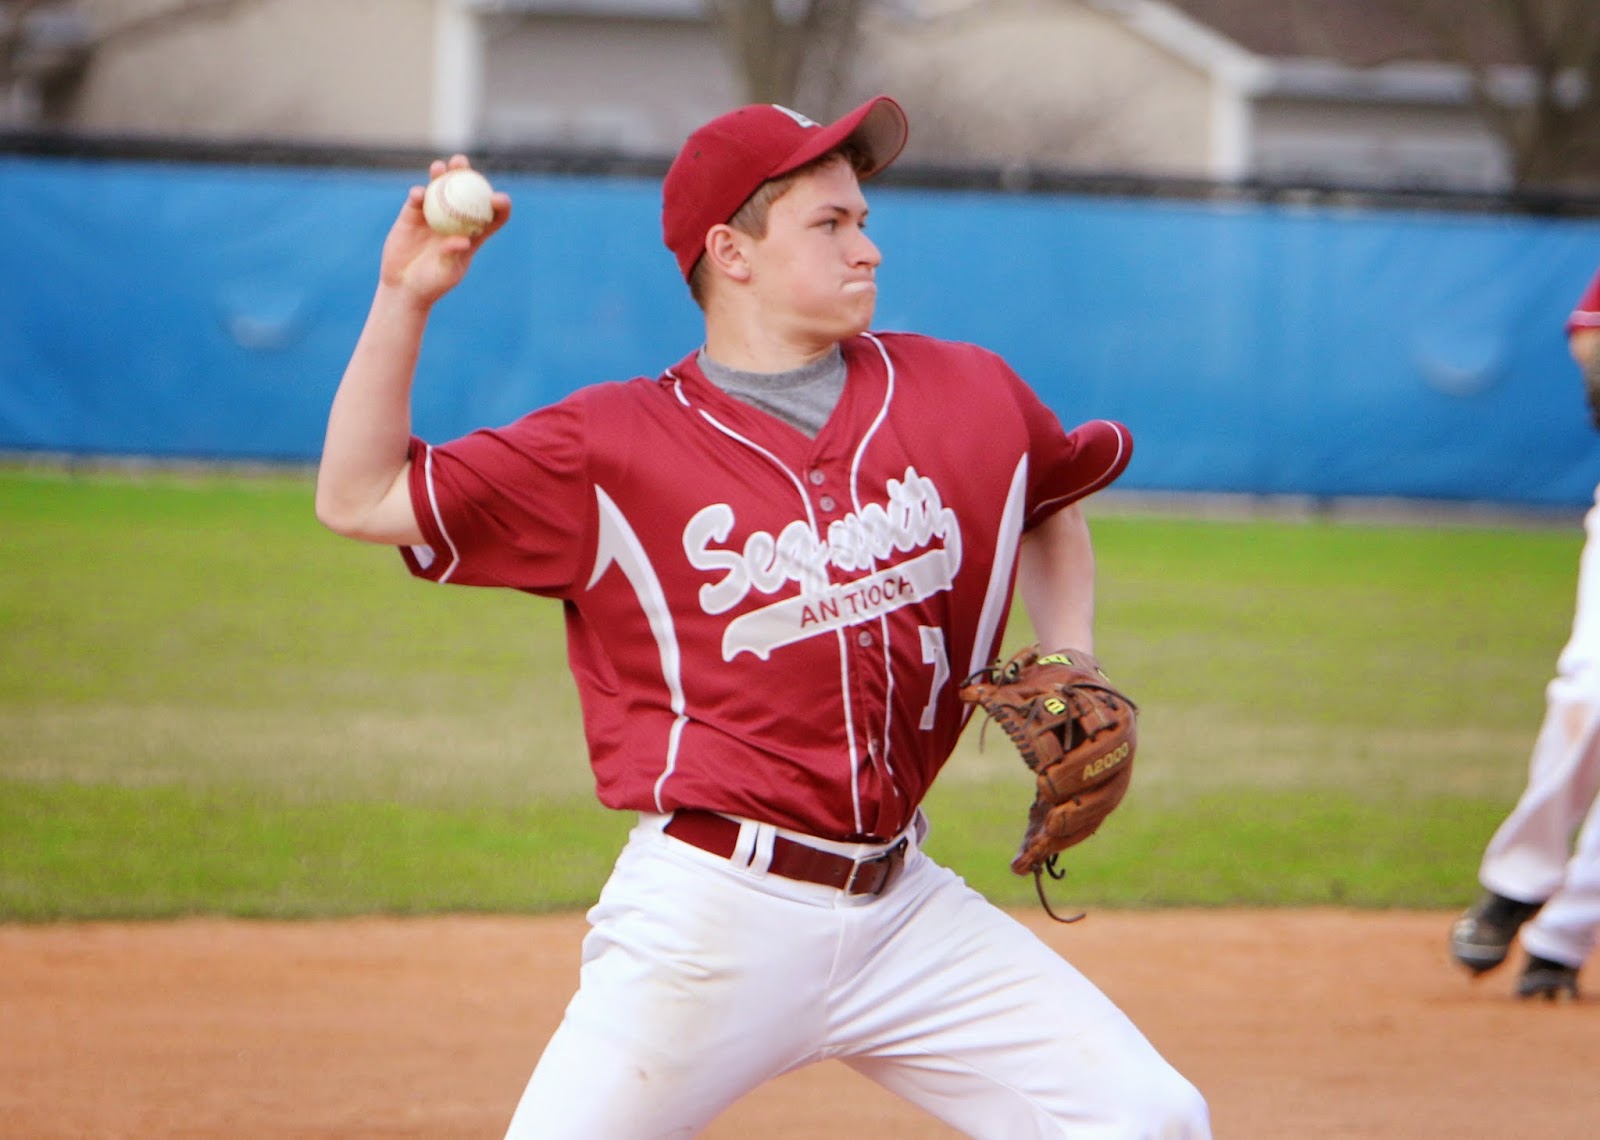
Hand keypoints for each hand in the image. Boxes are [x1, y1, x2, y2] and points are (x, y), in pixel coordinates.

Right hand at [378, 155, 511, 304]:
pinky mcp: (413, 215)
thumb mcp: (446, 273)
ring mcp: (434, 215)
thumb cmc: (431, 284)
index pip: (492, 217)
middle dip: (468, 174)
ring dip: (441, 175)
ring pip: (441, 189)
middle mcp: (456, 221)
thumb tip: (463, 240)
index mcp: (473, 235)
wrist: (404, 285)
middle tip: (462, 165)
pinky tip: (418, 193)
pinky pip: (417, 200)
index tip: (498, 198)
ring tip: (440, 167)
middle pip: (466, 193)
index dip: (499, 205)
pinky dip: (418, 194)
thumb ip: (453, 255)